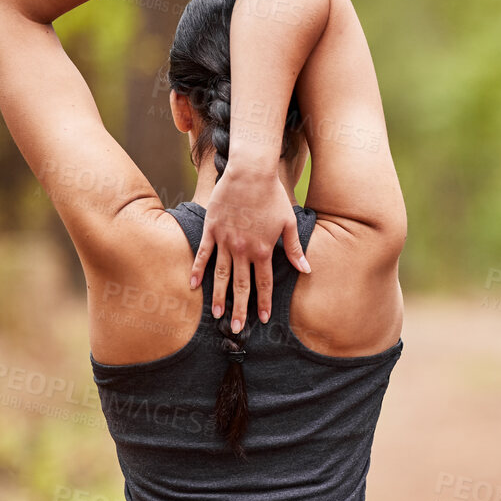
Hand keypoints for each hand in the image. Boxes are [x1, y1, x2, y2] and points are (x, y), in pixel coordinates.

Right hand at [190, 162, 308, 331]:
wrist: (250, 172)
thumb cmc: (272, 196)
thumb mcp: (288, 222)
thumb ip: (294, 249)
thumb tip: (306, 269)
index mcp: (263, 250)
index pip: (263, 283)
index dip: (263, 302)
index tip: (261, 318)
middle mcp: (243, 250)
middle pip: (241, 285)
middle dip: (240, 308)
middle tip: (237, 328)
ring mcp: (225, 241)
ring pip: (221, 275)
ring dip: (219, 296)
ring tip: (217, 315)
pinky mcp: (211, 229)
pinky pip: (203, 254)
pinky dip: (198, 270)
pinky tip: (194, 285)